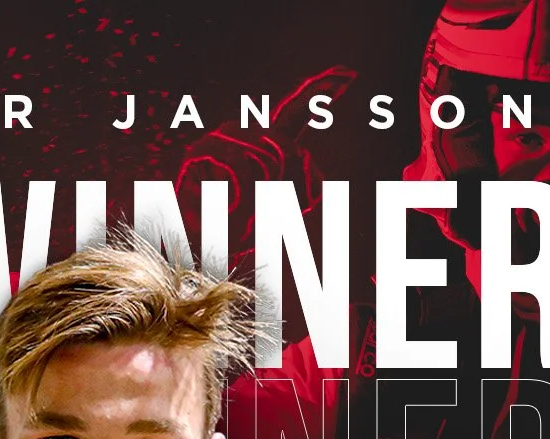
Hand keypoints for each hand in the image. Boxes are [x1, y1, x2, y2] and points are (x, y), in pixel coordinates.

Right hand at [175, 65, 356, 253]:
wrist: (201, 252)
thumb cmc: (240, 233)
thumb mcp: (285, 211)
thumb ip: (307, 185)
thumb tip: (303, 156)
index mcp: (264, 142)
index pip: (296, 113)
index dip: (321, 91)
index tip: (349, 75)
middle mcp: (243, 131)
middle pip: (286, 147)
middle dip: (283, 188)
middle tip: (263, 218)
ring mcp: (220, 138)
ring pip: (265, 159)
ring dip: (260, 200)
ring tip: (241, 219)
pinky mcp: (200, 152)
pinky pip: (241, 168)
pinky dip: (242, 199)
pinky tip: (230, 213)